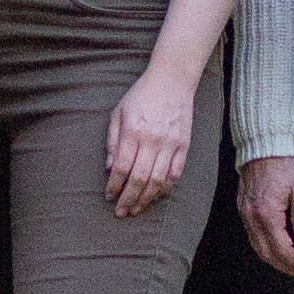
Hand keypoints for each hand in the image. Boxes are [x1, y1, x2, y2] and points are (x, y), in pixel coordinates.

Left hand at [102, 65, 195, 215]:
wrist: (172, 80)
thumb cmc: (141, 96)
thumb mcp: (118, 113)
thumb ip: (113, 140)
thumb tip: (110, 168)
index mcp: (133, 132)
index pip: (122, 168)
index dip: (114, 186)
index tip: (109, 197)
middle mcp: (152, 140)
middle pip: (140, 179)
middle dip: (129, 199)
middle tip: (121, 213)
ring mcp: (170, 144)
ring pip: (158, 181)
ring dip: (146, 199)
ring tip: (137, 209)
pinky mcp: (184, 145)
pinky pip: (176, 173)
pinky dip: (166, 188)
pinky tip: (157, 196)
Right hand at [240, 153, 293, 274]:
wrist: (264, 145)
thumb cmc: (285, 164)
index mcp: (266, 214)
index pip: (281, 250)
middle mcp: (252, 218)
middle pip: (267, 254)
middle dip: (286, 267)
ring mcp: (245, 214)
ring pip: (259, 248)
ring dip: (276, 259)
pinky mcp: (244, 210)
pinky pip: (254, 236)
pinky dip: (268, 247)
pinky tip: (281, 247)